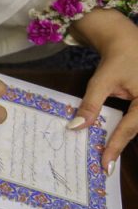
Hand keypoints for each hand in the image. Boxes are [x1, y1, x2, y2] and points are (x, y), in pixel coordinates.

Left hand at [69, 9, 137, 171]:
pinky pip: (134, 121)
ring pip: (135, 127)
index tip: (105, 164)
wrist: (126, 41)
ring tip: (106, 158)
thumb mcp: (101, 81)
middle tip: (104, 167)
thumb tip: (75, 127)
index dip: (116, 146)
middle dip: (119, 147)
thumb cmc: (117, 59)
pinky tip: (111, 142)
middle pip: (135, 130)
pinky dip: (122, 130)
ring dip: (121, 140)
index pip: (129, 128)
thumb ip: (90, 105)